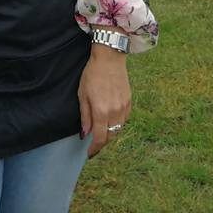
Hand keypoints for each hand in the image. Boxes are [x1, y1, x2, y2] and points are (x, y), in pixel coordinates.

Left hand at [77, 44, 130, 158]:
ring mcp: (124, 107)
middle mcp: (115, 112)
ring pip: (119, 129)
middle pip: (111, 136)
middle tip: (94, 145)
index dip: (94, 149)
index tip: (89, 153)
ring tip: (102, 133)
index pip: (100, 138)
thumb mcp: (83, 95)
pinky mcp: (129, 101)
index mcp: (101, 111)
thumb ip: (85, 116)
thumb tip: (85, 134)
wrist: (109, 58)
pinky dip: (117, 125)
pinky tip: (110, 121)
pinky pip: (124, 120)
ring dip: (110, 134)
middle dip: (102, 143)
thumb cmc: (92, 75)